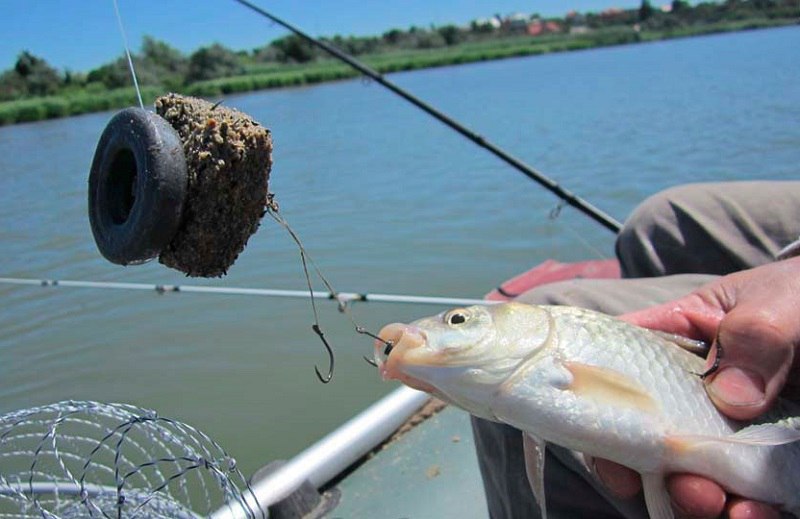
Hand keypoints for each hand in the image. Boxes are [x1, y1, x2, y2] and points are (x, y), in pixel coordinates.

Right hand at [597, 257, 799, 517]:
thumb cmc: (799, 298)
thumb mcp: (778, 303)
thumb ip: (752, 335)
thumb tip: (730, 397)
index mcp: (674, 343)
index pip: (617, 366)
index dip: (599, 401)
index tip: (609, 443)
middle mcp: (689, 394)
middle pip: (647, 434)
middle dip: (653, 468)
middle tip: (687, 485)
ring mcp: (726, 434)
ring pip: (690, 475)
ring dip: (692, 499)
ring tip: (718, 505)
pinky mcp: (762, 465)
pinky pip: (744, 497)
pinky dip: (744, 513)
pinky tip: (755, 513)